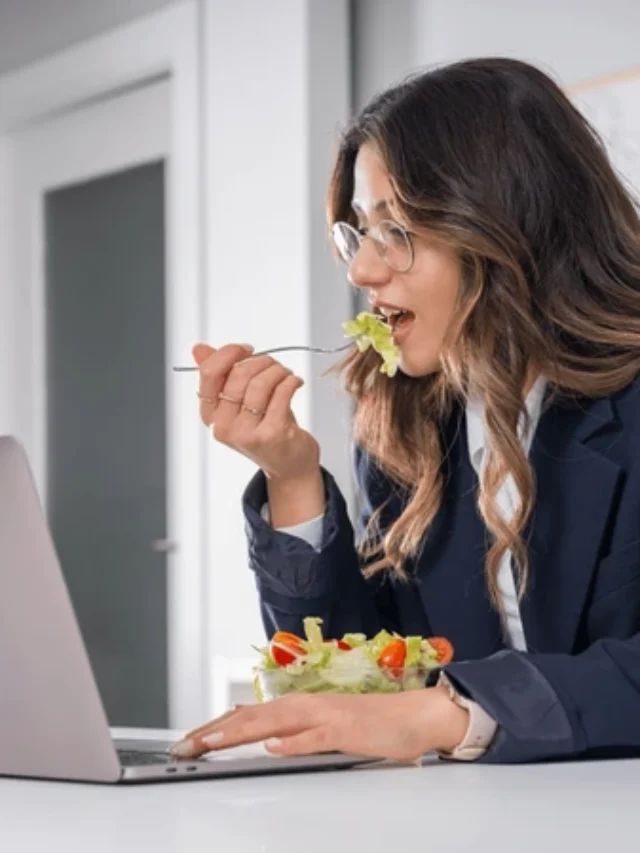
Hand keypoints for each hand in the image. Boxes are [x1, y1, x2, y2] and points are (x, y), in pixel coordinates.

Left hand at [169, 688, 468, 761]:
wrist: (414, 716)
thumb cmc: (371, 724)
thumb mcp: (325, 730)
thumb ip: (296, 733)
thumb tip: (264, 741)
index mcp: (300, 707)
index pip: (249, 715)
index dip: (217, 727)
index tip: (189, 741)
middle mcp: (307, 706)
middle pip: (253, 716)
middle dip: (216, 731)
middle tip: (185, 745)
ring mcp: (326, 716)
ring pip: (276, 722)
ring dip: (242, 732)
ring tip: (213, 743)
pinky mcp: (345, 730)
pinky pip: (315, 737)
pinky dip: (292, 742)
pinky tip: (273, 748)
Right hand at [193, 343, 320, 481]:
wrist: (289, 465)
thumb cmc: (265, 430)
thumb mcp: (239, 403)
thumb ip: (220, 375)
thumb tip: (199, 349)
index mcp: (211, 415)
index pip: (209, 373)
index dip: (229, 353)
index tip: (245, 349)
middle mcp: (224, 426)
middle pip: (238, 375)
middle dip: (261, 361)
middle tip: (273, 365)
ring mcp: (247, 433)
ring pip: (260, 383)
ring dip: (278, 370)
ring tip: (285, 374)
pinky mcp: (272, 434)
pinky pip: (282, 393)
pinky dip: (291, 381)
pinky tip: (295, 382)